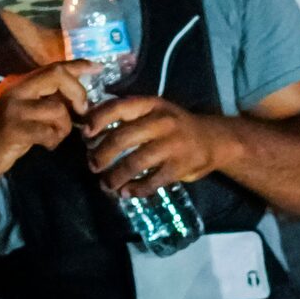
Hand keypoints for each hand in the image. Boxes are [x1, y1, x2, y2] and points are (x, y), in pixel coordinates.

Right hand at [0, 60, 92, 179]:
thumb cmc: (4, 133)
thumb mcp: (24, 109)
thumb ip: (44, 98)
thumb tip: (76, 95)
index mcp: (20, 81)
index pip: (54, 66)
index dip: (78, 64)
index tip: (97, 66)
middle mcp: (16, 88)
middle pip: (58, 76)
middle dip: (78, 93)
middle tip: (82, 111)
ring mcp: (12, 108)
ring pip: (57, 108)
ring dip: (64, 127)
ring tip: (56, 137)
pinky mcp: (12, 129)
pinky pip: (47, 131)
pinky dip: (53, 140)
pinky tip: (48, 145)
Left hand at [85, 95, 228, 195]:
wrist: (214, 139)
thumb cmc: (176, 126)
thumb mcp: (155, 112)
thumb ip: (129, 117)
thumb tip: (90, 130)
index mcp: (151, 105)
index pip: (119, 107)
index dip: (98, 120)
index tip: (85, 134)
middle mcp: (161, 122)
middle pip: (123, 138)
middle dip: (102, 154)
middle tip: (93, 165)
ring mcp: (172, 145)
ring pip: (135, 162)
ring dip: (116, 176)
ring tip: (106, 185)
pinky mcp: (180, 166)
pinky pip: (152, 181)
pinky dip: (136, 189)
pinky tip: (127, 193)